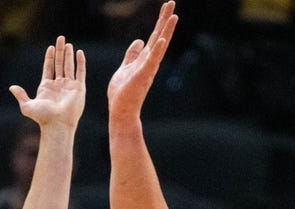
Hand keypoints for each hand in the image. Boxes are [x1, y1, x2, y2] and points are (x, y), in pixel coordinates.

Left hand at [9, 36, 85, 130]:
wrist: (57, 124)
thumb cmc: (43, 117)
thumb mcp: (27, 106)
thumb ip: (21, 95)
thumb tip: (12, 87)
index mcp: (46, 87)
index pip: (48, 68)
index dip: (49, 58)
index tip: (50, 48)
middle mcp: (58, 85)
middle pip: (59, 64)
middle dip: (60, 52)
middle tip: (60, 39)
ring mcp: (69, 86)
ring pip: (69, 66)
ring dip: (68, 55)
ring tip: (68, 43)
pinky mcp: (79, 88)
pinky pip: (80, 72)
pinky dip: (80, 62)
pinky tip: (79, 53)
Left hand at [107, 1, 177, 120]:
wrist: (121, 112)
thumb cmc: (122, 93)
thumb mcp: (125, 68)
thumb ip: (132, 55)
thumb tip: (139, 41)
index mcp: (145, 59)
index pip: (154, 36)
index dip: (160, 21)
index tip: (166, 7)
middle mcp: (150, 62)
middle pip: (160, 36)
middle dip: (165, 19)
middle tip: (172, 2)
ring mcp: (148, 69)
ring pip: (159, 46)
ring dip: (166, 30)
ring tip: (174, 15)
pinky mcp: (142, 76)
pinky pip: (151, 60)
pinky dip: (157, 50)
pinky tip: (162, 38)